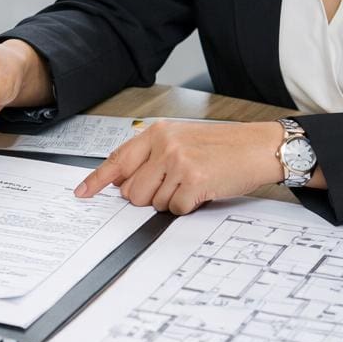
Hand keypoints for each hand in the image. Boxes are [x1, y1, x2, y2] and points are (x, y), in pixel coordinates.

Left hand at [74, 120, 282, 213]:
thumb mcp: (182, 139)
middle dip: (148, 197)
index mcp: (158, 133)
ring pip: (154, 202)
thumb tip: (124, 183)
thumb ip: (152, 156)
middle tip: (172, 186)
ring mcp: (178, 163)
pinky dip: (187, 207)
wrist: (259, 147)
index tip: (83, 192)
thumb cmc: (223, 146)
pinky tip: (201, 191)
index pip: (118, 159)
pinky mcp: (194, 181)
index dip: (97, 180)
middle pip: (133, 190)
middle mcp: (164, 145)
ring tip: (191, 184)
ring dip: (170, 201)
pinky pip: (175, 209)